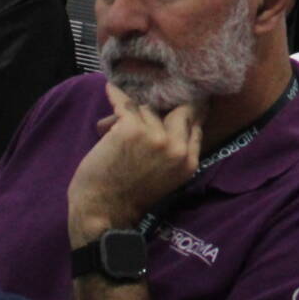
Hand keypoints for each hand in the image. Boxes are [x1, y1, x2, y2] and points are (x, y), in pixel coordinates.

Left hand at [67, 85, 202, 244]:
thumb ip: (173, 149)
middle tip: (157, 94)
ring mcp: (155, 137)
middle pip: (179, 110)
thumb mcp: (166, 176)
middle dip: (166, 105)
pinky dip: (115, 96)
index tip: (179, 102)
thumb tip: (167, 116)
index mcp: (189, 162)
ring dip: (133, 113)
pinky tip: (111, 88)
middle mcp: (177, 148)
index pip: (195, 125)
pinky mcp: (131, 129)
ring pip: (147, 109)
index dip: (186, 112)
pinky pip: (125, 104)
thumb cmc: (128, 196)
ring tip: (116, 123)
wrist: (103, 211)